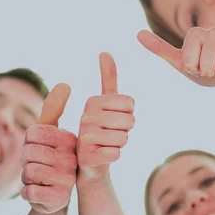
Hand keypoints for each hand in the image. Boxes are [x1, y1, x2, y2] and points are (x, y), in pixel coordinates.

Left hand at [21, 83, 76, 213]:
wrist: (55, 196)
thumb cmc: (51, 158)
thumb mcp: (50, 132)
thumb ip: (54, 108)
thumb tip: (66, 83)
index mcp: (68, 139)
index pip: (33, 133)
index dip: (29, 142)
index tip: (39, 148)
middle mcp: (71, 158)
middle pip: (28, 153)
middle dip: (26, 161)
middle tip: (38, 165)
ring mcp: (66, 179)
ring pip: (28, 173)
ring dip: (27, 178)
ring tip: (40, 178)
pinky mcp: (59, 199)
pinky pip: (29, 192)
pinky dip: (28, 193)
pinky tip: (39, 192)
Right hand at [76, 53, 134, 182]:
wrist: (89, 162)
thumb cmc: (102, 128)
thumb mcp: (105, 102)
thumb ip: (108, 78)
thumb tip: (104, 52)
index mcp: (92, 101)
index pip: (130, 104)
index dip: (128, 114)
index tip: (114, 119)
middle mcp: (86, 116)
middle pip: (129, 121)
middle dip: (126, 130)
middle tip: (111, 134)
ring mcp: (85, 136)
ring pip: (124, 138)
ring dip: (120, 144)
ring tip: (106, 144)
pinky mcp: (87, 156)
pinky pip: (117, 154)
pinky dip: (115, 156)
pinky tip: (104, 156)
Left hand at [138, 27, 214, 86]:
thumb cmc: (204, 69)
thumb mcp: (181, 63)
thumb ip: (160, 49)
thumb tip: (138, 33)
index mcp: (195, 33)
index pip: (189, 59)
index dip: (193, 69)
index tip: (196, 67)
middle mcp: (213, 30)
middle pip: (206, 63)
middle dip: (208, 72)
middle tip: (212, 68)